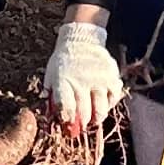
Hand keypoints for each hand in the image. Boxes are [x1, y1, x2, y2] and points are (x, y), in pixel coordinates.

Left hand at [43, 18, 123, 132]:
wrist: (82, 39)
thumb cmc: (64, 60)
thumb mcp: (51, 74)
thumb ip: (50, 94)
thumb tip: (50, 116)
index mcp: (63, 80)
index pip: (66, 108)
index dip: (66, 120)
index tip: (67, 123)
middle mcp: (82, 81)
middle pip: (83, 113)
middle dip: (80, 124)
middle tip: (80, 125)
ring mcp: (99, 80)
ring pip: (100, 110)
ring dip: (96, 118)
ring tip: (92, 118)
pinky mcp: (112, 77)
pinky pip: (113, 98)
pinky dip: (109, 104)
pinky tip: (102, 102)